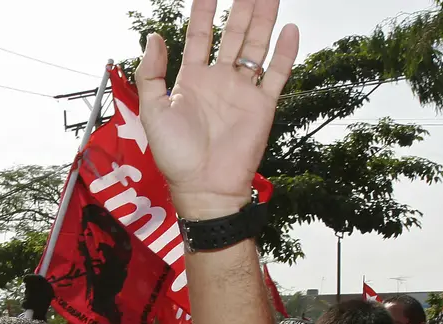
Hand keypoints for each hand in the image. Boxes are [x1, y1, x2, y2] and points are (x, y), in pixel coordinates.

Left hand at [136, 0, 298, 219]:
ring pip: (256, 47)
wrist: (203, 187)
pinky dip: (286, 53)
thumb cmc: (175, 155)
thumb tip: (155, 36)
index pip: (198, 35)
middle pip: (232, 34)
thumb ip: (152, 73)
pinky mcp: (263, 106)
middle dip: (240, 7)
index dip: (203, 10)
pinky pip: (277, 74)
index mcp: (192, 79)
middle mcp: (220, 80)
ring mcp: (243, 91)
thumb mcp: (152, 110)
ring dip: (263, 20)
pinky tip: (290, 30)